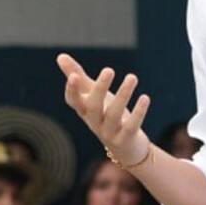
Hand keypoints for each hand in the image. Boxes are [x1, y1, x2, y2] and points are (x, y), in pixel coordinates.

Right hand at [57, 54, 149, 168]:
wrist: (125, 148)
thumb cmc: (106, 115)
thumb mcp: (92, 95)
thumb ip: (78, 76)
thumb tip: (60, 55)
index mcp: (84, 110)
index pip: (73, 101)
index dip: (72, 90)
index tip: (74, 76)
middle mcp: (94, 122)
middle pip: (93, 107)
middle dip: (99, 89)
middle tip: (109, 69)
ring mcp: (108, 133)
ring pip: (113, 115)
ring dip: (123, 95)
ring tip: (132, 77)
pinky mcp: (125, 140)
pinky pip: (130, 127)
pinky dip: (138, 113)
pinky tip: (145, 97)